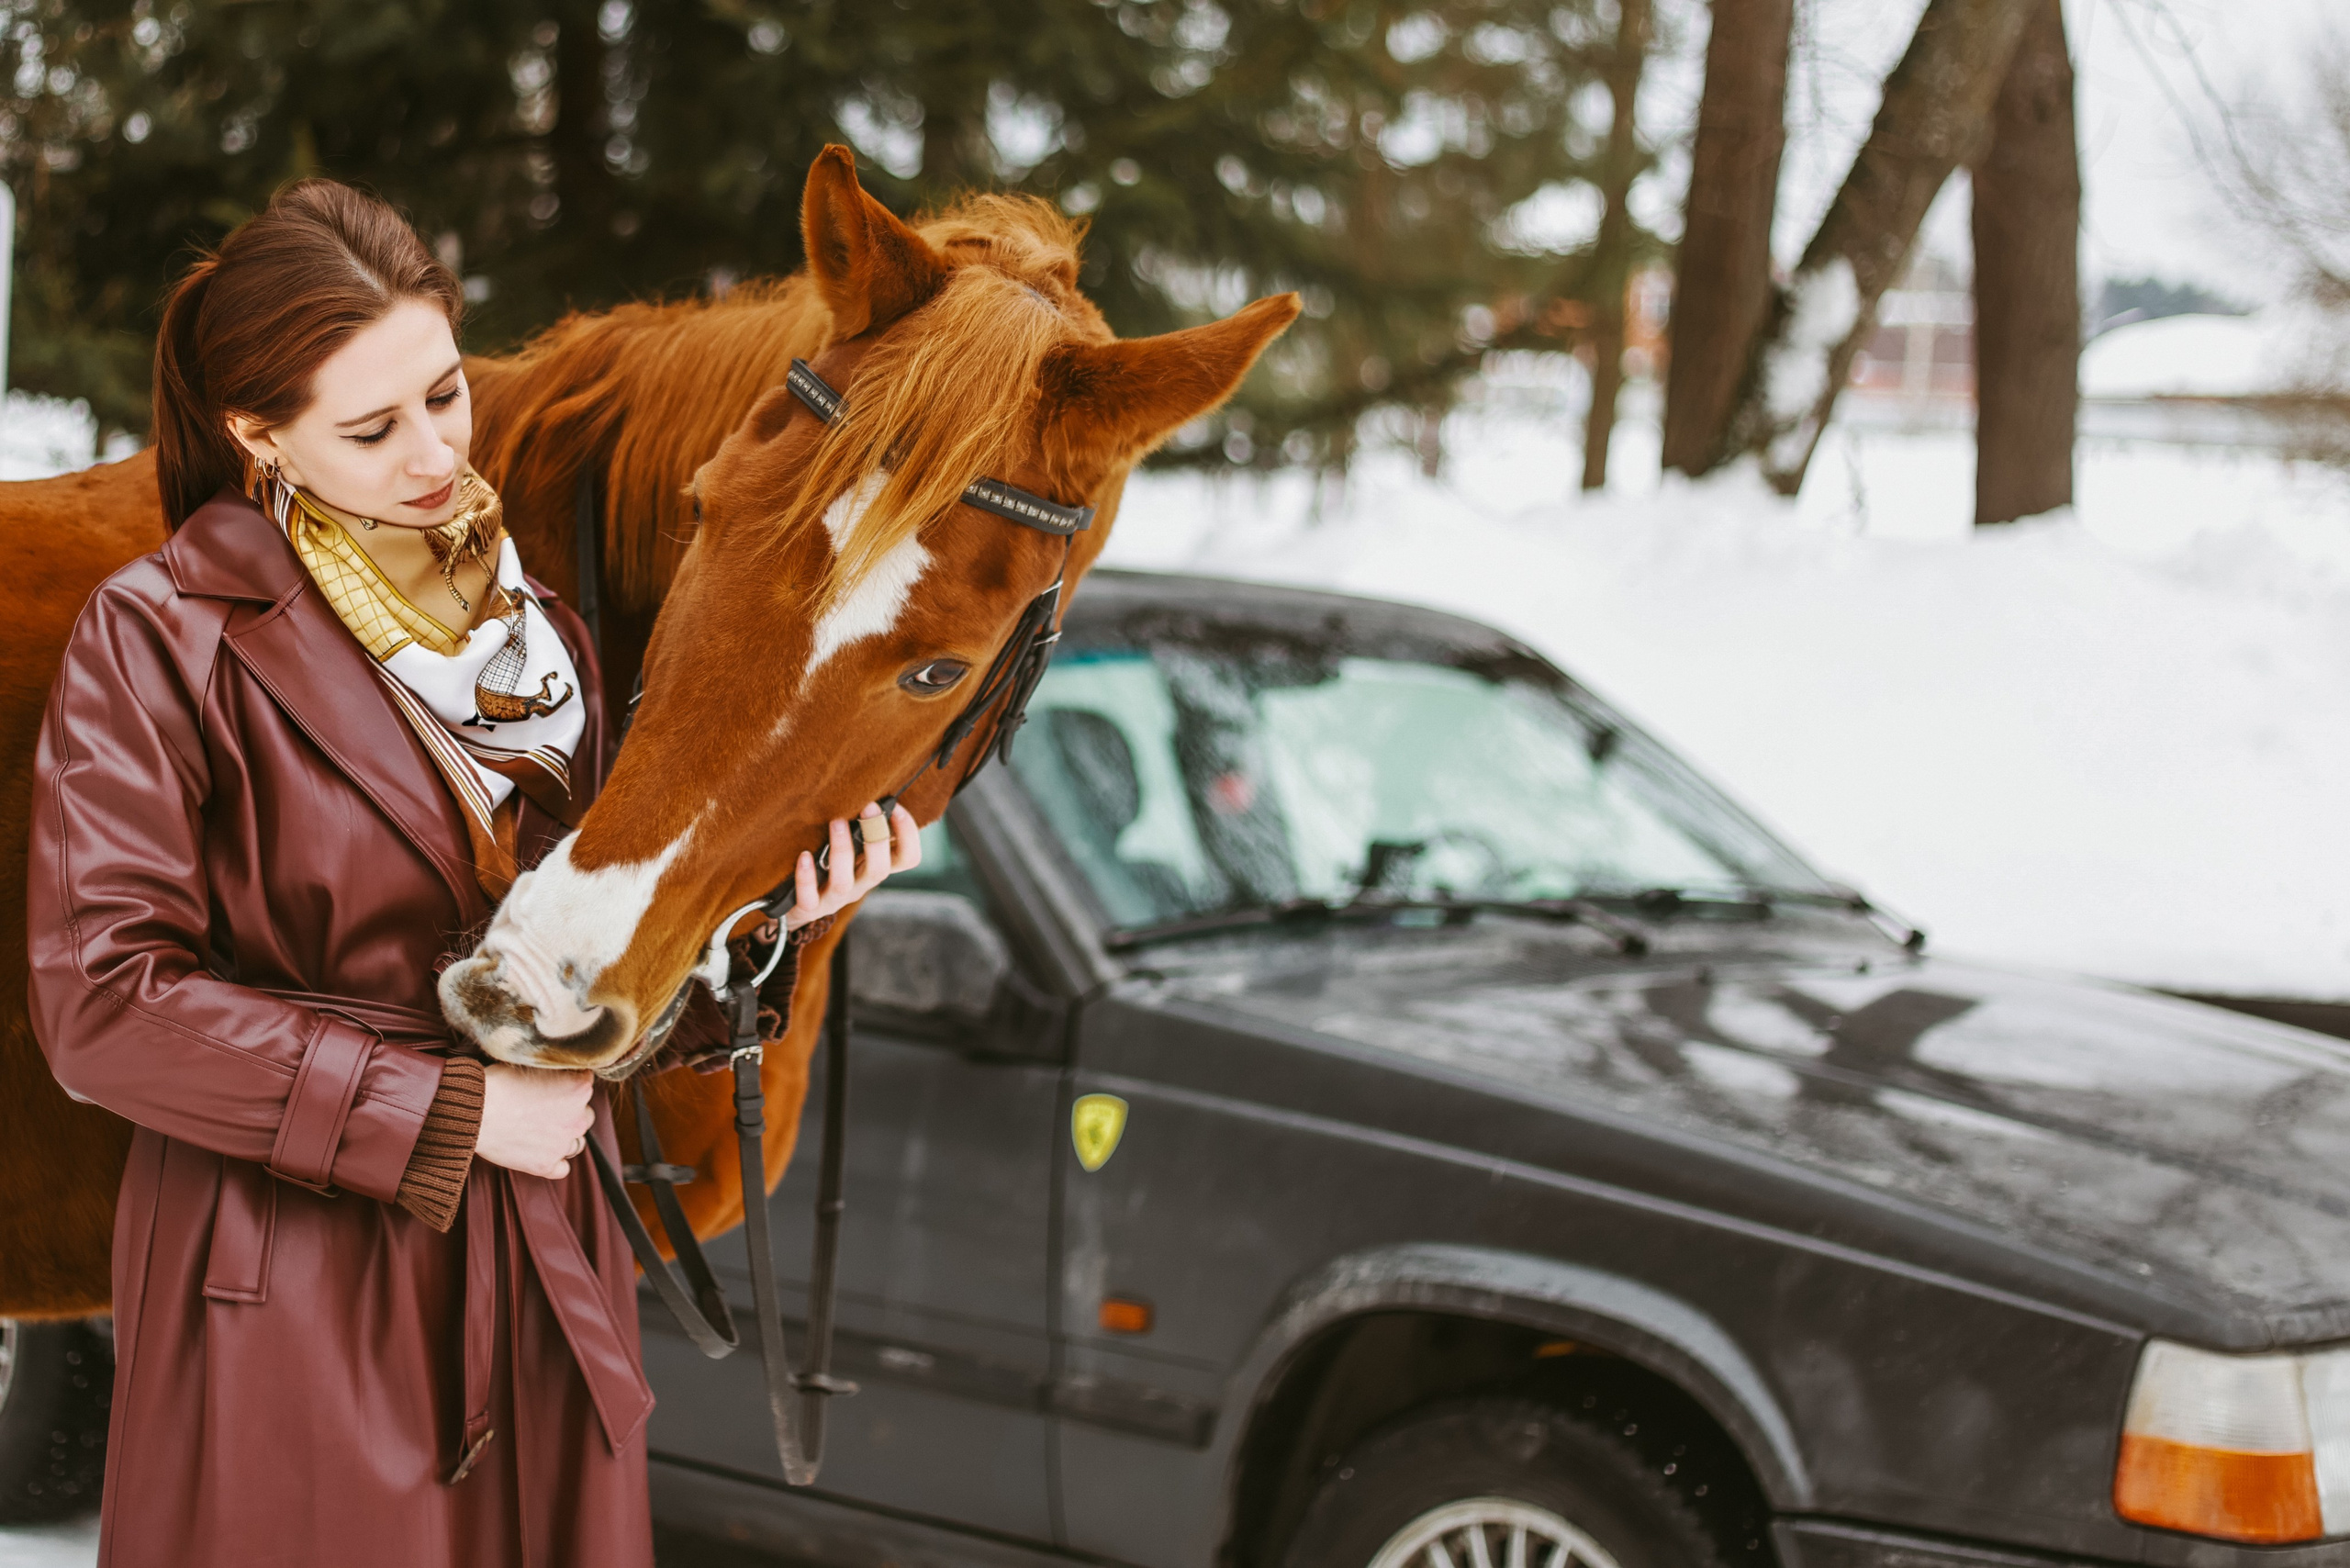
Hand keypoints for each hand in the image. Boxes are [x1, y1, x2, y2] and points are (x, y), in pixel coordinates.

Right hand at [475, 1063, 594, 1180]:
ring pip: (576, 1143)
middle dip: (569, 1114)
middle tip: (543, 1110)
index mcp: (580, 1087)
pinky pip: (563, 1168)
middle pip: (584, 1116)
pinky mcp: (546, 1164)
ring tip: (537, 1132)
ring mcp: (563, 1143)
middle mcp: (579, 1116)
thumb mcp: (534, 1064)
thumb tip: (559, 1072)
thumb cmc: (498, 1083)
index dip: (567, 1086)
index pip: (585, 1085)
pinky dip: (553, 1162)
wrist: (474, 1111)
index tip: (550, 1087)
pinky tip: (538, 1153)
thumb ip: (556, 1071)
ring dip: (562, 1138)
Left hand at [779, 802, 922, 930]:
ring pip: (844, 882)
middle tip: (869, 807)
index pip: (907, 858)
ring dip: (842, 851)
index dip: (908, 834)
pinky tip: (805, 855)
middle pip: (879, 870)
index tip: (896, 808)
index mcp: (874, 867)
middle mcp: (860, 885)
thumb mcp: (851, 847)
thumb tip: (868, 791)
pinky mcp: (809, 908)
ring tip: (837, 822)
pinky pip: (810, 898)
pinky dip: (807, 877)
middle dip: (876, 838)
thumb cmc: (827, 865)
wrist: (797, 904)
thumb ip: (861, 828)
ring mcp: (834, 898)